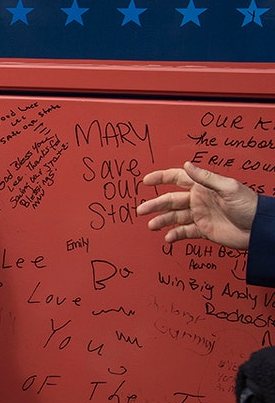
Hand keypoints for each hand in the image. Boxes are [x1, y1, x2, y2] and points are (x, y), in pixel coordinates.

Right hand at [138, 161, 256, 249]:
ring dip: (162, 220)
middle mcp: (198, 200)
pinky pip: (185, 231)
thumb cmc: (249, 206)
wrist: (259, 229)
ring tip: (152, 225)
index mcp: (202, 187)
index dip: (161, 178)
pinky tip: (168, 237)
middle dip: (155, 204)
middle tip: (141, 210)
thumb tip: (187, 165)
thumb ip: (206, 178)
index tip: (146, 181)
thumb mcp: (229, 188)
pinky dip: (175, 235)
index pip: (177, 178)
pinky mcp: (203, 230)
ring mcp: (200, 215)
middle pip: (170, 200)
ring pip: (174, 217)